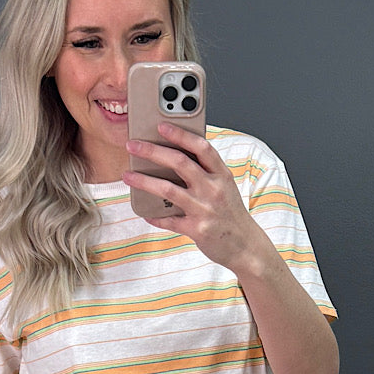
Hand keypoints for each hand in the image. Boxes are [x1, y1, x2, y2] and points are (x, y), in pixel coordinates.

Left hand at [123, 123, 271, 274]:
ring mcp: (205, 209)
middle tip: (132, 145)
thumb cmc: (230, 214)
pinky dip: (155, 216)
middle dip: (152, 151)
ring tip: (127, 175)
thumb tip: (173, 158)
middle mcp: (214, 189)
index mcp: (222, 175)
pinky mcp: (197, 230)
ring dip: (144, 181)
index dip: (180, 134)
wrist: (246, 246)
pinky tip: (145, 211)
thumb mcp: (225, 187)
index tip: (160, 126)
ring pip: (168, 189)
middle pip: (180, 162)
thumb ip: (205, 172)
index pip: (201, 147)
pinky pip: (169, 220)